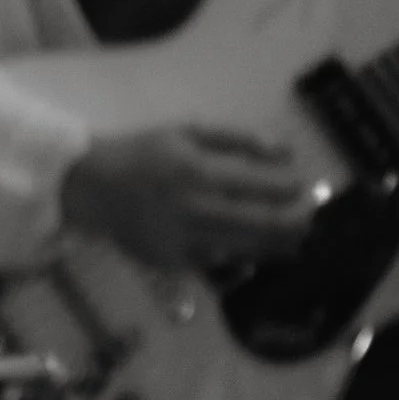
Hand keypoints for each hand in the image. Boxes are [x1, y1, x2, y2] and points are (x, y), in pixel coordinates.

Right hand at [60, 125, 309, 272]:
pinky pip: (222, 268)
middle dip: (300, 223)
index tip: (303, 187)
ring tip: (290, 238)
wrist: (90, 186)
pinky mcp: (175, 263)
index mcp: (200, 171)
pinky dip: (243, 260)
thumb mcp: (188, 131)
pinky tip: (250, 250)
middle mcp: (197, 209)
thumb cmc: (143, 153)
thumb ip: (239, 140)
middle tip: (308, 218)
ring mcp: (185, 241)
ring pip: (252, 251)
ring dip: (280, 246)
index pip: (271, 187)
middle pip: (270, 226)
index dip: (297, 189)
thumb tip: (287, 153)